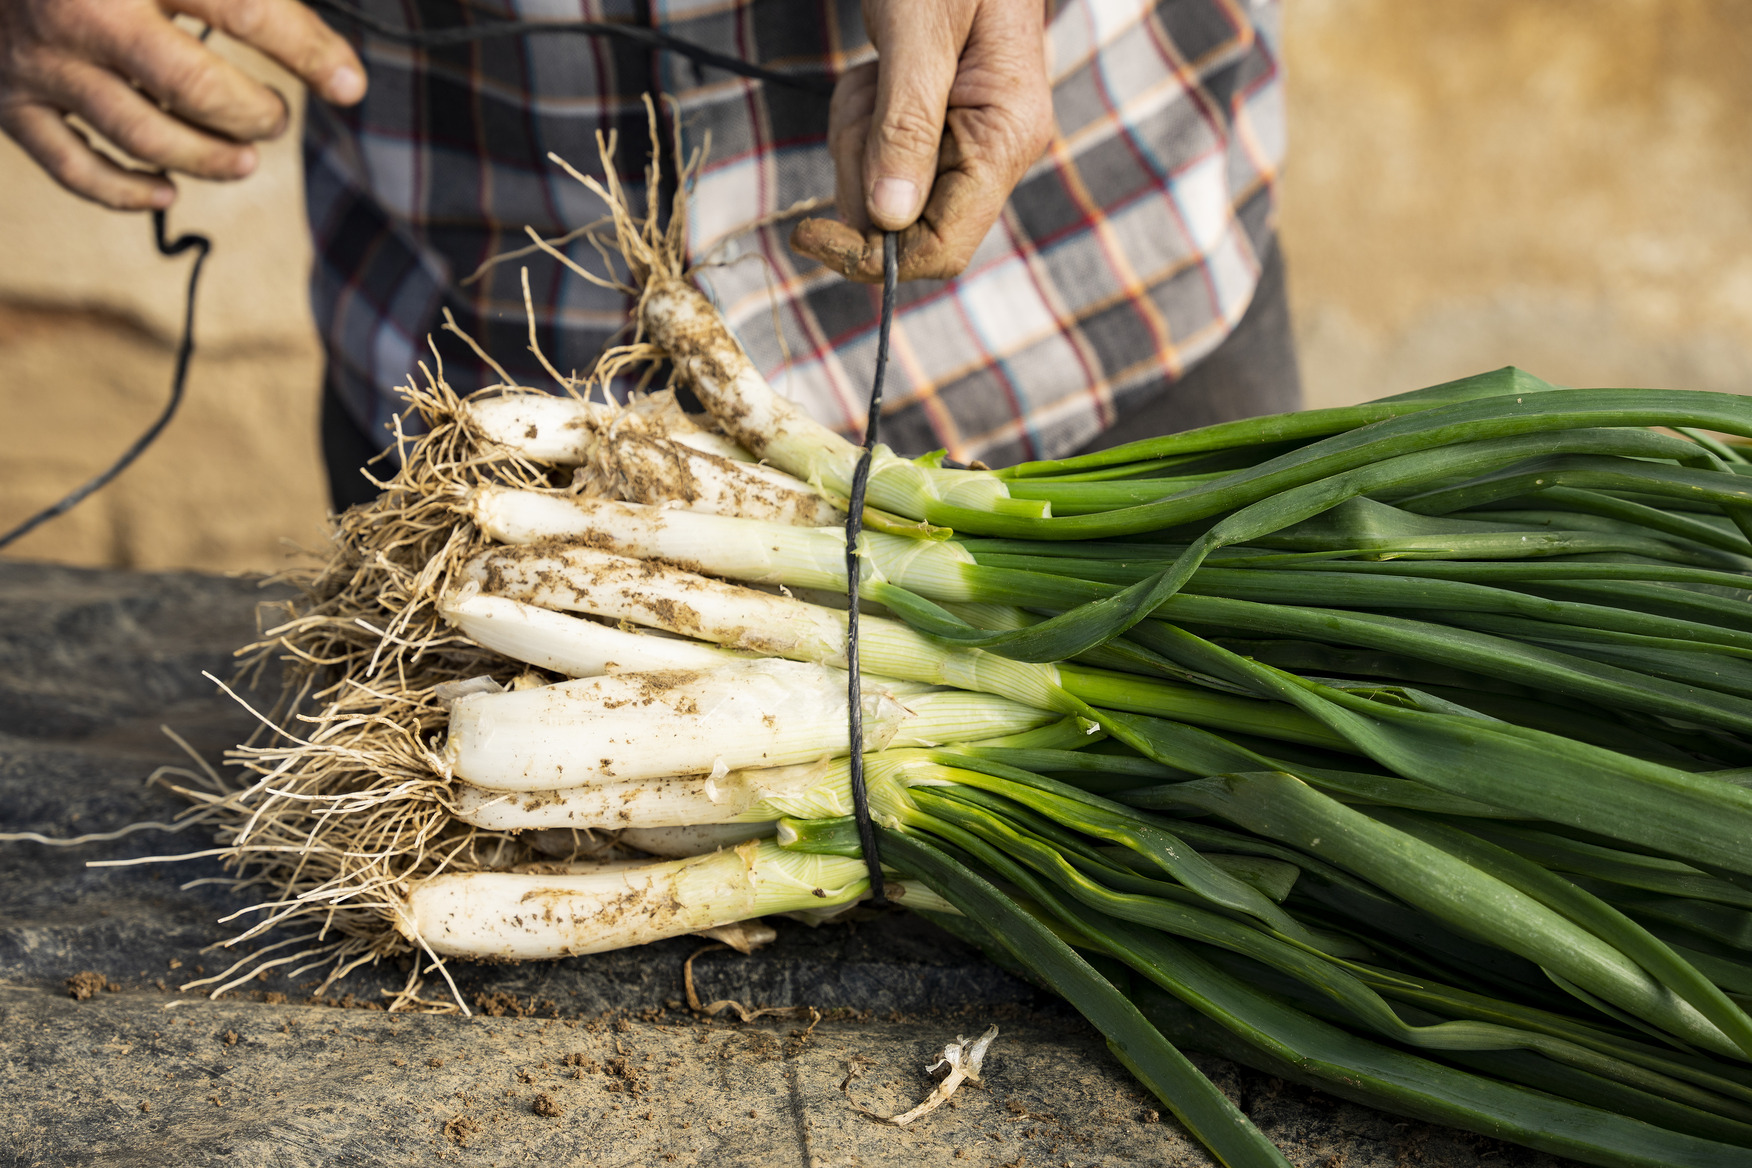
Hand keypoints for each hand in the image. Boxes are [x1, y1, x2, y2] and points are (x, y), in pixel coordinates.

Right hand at [0, 0, 364, 210]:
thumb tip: (323, 46)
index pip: (245, 9)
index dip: (308, 52)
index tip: (347, 83)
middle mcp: (82, 14)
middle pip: (195, 88)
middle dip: (253, 114)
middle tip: (274, 119)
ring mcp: (40, 62)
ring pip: (143, 137)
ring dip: (207, 159)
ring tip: (243, 160)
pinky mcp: (9, 102)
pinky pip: (73, 168)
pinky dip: (126, 192)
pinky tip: (168, 189)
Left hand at [791, 0, 1053, 282]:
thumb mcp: (919, 33)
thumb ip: (906, 126)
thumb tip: (889, 221)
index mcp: (1007, 138)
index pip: (941, 248)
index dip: (872, 258)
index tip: (808, 233)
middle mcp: (994, 151)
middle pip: (902, 222)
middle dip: (860, 167)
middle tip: (865, 93)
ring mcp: (967, 140)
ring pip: (881, 188)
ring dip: (857, 134)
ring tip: (876, 69)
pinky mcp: (938, 125)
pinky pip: (878, 151)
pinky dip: (861, 115)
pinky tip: (878, 68)